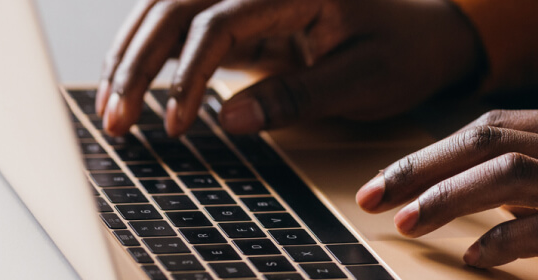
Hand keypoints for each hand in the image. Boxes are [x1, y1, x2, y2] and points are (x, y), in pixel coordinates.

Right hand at [95, 0, 482, 135]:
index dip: (187, 75)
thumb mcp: (364, 80)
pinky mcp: (243, 11)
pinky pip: (184, 23)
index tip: (175, 124)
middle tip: (114, 119)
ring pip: (168, 9)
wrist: (426, 32)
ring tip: (111, 109)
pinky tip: (132, 89)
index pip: (219, 22)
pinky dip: (153, 53)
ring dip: (133, 55)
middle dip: (136, 62)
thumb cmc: (403, 51)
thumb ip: (298, 97)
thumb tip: (229, 120)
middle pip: (176, 6)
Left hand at [354, 106, 537, 278]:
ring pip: (506, 176)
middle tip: (371, 195)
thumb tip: (521, 201)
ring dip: (445, 199)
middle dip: (419, 167)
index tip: (395, 176)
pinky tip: (475, 258)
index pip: (497, 125)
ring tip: (406, 223)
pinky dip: (503, 242)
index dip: (438, 150)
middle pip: (486, 140)